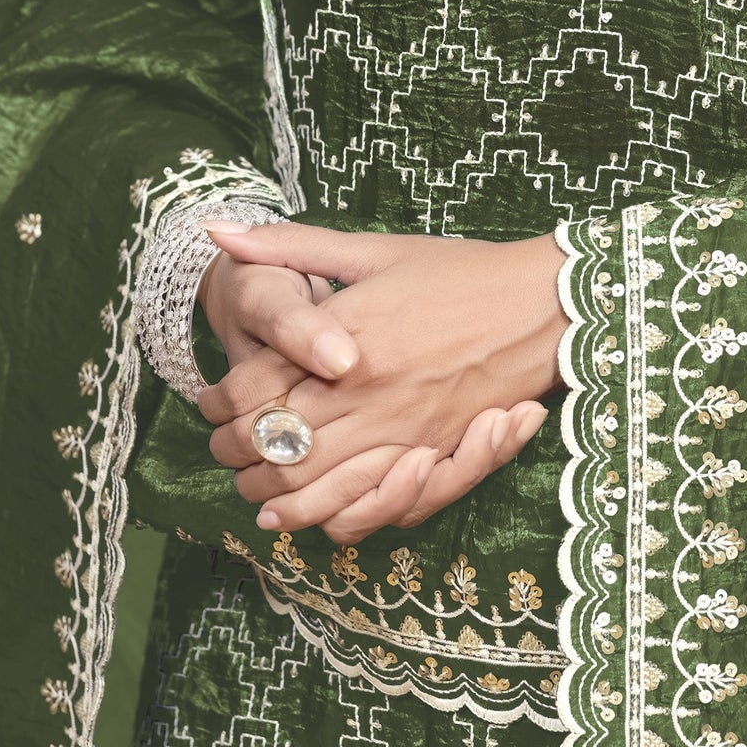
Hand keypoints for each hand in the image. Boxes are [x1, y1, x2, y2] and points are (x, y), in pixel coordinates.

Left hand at [197, 222, 565, 543]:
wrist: (540, 303)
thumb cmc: (457, 271)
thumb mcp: (373, 249)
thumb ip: (293, 245)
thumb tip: (218, 229)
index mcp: (346, 339)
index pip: (255, 387)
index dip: (220, 402)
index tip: (206, 402)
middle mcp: (367, 393)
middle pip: (275, 443)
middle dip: (234, 453)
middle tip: (217, 450)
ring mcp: (400, 431)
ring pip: (313, 485)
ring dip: (270, 494)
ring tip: (249, 489)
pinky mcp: (431, 455)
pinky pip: (366, 504)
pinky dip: (326, 517)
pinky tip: (301, 517)